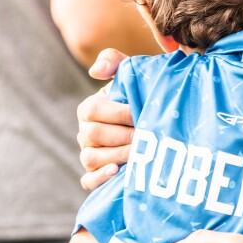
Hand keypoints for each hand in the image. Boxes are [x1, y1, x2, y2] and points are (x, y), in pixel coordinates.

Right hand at [77, 49, 133, 190]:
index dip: (117, 112)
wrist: (157, 117)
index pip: (92, 109)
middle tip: (145, 136)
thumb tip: (95, 71)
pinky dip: (100, 178)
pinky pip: (88, 181)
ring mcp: (89, 154)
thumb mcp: (131, 74)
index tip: (139, 113)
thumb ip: (114, 61)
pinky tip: (117, 172)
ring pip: (90, 158)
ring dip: (116, 155)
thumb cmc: (141, 95)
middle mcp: (85, 132)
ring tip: (138, 154)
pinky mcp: (95, 175)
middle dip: (122, 135)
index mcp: (90, 108)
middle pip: (92, 135)